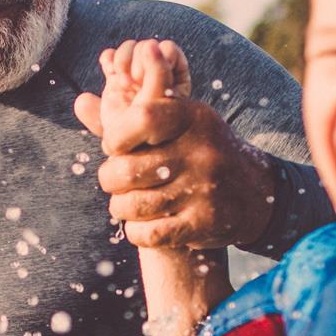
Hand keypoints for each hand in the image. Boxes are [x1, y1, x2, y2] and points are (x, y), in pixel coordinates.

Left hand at [74, 39, 276, 249]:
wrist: (255, 192)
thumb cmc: (201, 149)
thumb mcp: (179, 121)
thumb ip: (129, 115)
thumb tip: (80, 101)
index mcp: (193, 117)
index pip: (141, 118)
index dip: (115, 136)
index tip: (115, 146)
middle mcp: (201, 152)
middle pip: (127, 169)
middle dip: (109, 179)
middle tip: (113, 181)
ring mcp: (204, 190)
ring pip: (134, 205)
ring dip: (120, 207)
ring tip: (123, 203)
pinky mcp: (203, 223)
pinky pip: (149, 234)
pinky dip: (135, 232)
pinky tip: (139, 225)